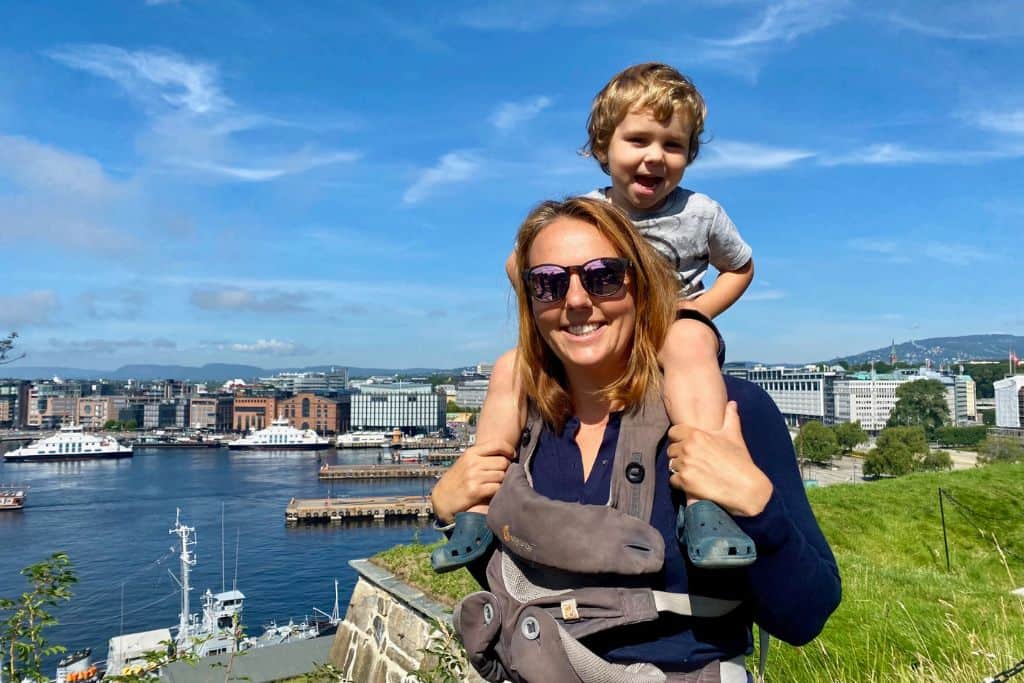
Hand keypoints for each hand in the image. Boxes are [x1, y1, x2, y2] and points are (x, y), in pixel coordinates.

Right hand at [430, 439, 513, 522]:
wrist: (442, 498)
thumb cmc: (457, 480)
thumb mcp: (465, 462)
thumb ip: (482, 457)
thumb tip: (505, 454)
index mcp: (471, 453)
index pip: (497, 444)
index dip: (509, 450)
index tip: (512, 456)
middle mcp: (472, 462)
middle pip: (503, 461)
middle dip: (506, 468)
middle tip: (502, 474)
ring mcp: (473, 476)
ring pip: (502, 475)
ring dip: (502, 481)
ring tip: (495, 483)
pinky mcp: (475, 491)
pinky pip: (497, 487)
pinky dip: (498, 490)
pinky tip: (492, 492)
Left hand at [667, 401, 772, 516]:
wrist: (746, 488)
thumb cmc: (740, 461)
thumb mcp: (734, 436)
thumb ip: (730, 418)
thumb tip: (732, 403)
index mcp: (696, 435)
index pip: (673, 432)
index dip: (678, 439)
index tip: (686, 445)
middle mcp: (688, 448)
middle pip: (671, 450)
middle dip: (679, 455)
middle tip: (692, 462)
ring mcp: (685, 465)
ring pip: (671, 465)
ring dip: (679, 469)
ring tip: (693, 472)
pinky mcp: (684, 481)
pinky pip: (672, 480)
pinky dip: (680, 483)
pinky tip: (692, 483)